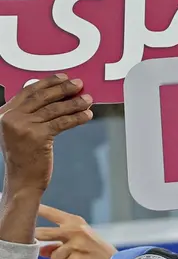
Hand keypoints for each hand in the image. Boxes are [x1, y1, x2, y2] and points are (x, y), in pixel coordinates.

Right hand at [0, 76, 92, 193]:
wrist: (22, 181)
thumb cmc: (24, 157)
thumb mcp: (19, 131)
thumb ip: (29, 113)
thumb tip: (57, 95)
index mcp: (3, 113)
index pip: (28, 91)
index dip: (48, 82)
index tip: (63, 77)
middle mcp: (10, 117)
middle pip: (42, 96)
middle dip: (63, 88)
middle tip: (79, 84)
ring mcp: (22, 126)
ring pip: (55, 109)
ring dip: (74, 103)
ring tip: (88, 100)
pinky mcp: (37, 136)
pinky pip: (62, 122)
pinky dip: (77, 117)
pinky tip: (87, 115)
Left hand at [36, 204, 115, 258]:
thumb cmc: (96, 252)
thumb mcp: (80, 242)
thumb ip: (59, 243)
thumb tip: (42, 250)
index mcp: (76, 222)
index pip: (52, 214)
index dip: (38, 209)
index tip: (27, 203)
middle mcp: (75, 231)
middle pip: (43, 233)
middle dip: (37, 238)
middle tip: (37, 240)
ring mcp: (76, 245)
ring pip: (53, 256)